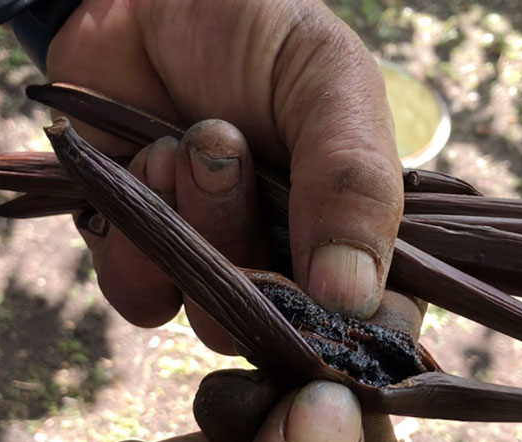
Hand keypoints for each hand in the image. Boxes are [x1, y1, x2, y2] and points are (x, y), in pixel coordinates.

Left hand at [47, 0, 402, 352]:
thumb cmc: (254, 30)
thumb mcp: (330, 83)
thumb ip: (354, 184)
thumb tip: (354, 302)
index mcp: (354, 224)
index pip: (383, 318)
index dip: (366, 332)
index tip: (340, 308)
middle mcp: (289, 258)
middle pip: (287, 329)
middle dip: (252, 246)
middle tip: (225, 144)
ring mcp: (217, 263)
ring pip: (212, 320)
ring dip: (196, 227)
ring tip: (184, 139)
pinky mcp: (144, 257)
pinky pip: (143, 299)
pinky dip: (138, 245)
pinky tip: (144, 162)